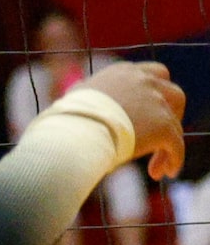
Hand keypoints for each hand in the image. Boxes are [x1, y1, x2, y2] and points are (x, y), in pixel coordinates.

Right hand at [85, 61, 185, 180]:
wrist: (75, 132)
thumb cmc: (67, 119)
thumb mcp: (76, 95)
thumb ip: (86, 92)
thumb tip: (75, 94)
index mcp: (123, 72)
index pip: (152, 75)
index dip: (154, 94)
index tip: (147, 112)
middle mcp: (144, 82)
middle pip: (173, 93)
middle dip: (171, 113)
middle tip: (160, 133)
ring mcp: (156, 103)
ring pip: (175, 123)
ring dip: (170, 141)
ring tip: (159, 163)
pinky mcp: (163, 126)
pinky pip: (176, 145)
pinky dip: (173, 159)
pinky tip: (164, 172)